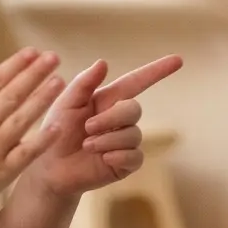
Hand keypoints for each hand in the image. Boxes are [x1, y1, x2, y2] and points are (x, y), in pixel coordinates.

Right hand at [0, 49, 65, 212]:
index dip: (14, 65)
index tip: (33, 51)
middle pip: (11, 96)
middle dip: (33, 75)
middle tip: (53, 58)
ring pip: (21, 120)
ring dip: (41, 100)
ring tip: (59, 81)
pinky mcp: (4, 171)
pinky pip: (26, 153)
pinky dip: (41, 141)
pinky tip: (58, 126)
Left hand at [20, 55, 184, 198]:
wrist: (49, 168)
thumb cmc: (55, 132)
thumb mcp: (65, 104)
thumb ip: (84, 83)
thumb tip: (104, 62)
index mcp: (108, 100)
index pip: (137, 82)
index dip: (157, 71)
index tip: (178, 59)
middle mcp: (120, 119)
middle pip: (134, 109)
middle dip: (112, 117)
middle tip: (88, 127)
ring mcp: (125, 141)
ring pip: (132, 134)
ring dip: (107, 139)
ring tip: (87, 145)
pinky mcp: (126, 163)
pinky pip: (134, 156)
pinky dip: (117, 155)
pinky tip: (102, 158)